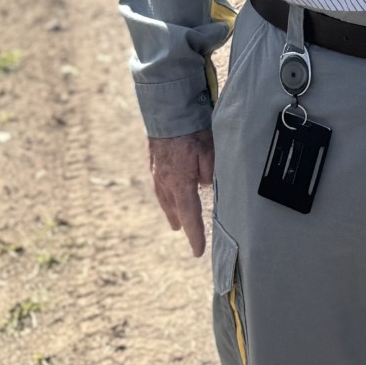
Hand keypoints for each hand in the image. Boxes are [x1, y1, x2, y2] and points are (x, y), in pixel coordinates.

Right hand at [148, 130, 215, 256]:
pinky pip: (160, 185)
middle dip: (183, 223)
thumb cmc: (193, 132)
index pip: (190, 216)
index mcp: (181, 184)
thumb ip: (210, 174)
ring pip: (165, 198)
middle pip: (176, 210)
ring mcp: (157, 172)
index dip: (195, 236)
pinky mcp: (154, 161)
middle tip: (186, 234)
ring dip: (172, 211)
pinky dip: (165, 195)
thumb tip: (205, 185)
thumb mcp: (211, 154)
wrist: (167, 112)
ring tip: (175, 221)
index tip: (198, 251)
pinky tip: (167, 192)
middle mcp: (166, 183)